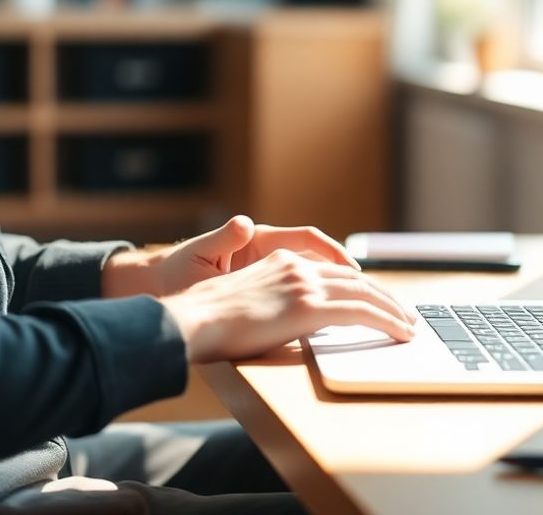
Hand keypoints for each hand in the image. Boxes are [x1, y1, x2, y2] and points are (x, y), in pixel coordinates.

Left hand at [101, 215, 360, 298]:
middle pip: (325, 261)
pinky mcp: (269, 287)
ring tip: (374, 311)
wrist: (160, 288)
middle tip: (382, 299)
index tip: (356, 272)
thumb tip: (243, 222)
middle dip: (356, 279)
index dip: (337, 255)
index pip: (310, 240)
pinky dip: (329, 301)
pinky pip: (309, 292)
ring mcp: (272, 271)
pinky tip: (340, 319)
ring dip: (349, 292)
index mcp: (259, 241)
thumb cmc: (177, 273)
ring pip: (322, 278)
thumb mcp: (197, 257)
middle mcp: (271, 254)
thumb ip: (222, 240)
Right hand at [161, 249, 416, 362]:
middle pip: (355, 279)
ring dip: (393, 309)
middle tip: (404, 313)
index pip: (333, 272)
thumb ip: (272, 301)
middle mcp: (298, 266)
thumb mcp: (245, 300)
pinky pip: (362, 312)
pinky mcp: (309, 305)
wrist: (194, 319)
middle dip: (384, 296)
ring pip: (366, 293)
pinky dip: (387, 321)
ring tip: (409, 325)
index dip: (360, 286)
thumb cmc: (208, 320)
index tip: (376, 298)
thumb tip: (285, 319)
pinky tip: (401, 333)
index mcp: (281, 260)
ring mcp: (305, 284)